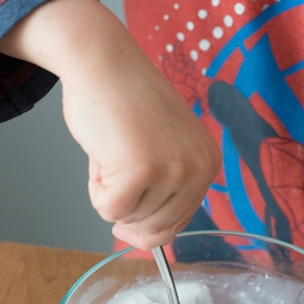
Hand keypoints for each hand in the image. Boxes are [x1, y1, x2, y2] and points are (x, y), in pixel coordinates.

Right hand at [0, 0, 220, 247]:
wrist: (104, 62)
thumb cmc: (125, 103)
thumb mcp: (163, 150)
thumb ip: (165, 191)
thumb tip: (150, 240)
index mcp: (208, 164)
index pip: (179, 224)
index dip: (147, 225)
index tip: (129, 218)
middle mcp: (198, 169)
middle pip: (155, 230)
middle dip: (126, 210)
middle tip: (116, 168)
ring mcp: (171, 169)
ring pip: (129, 218)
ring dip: (109, 193)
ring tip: (113, 151)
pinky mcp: (140, 169)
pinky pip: (108, 209)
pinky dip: (96, 189)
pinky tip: (102, 154)